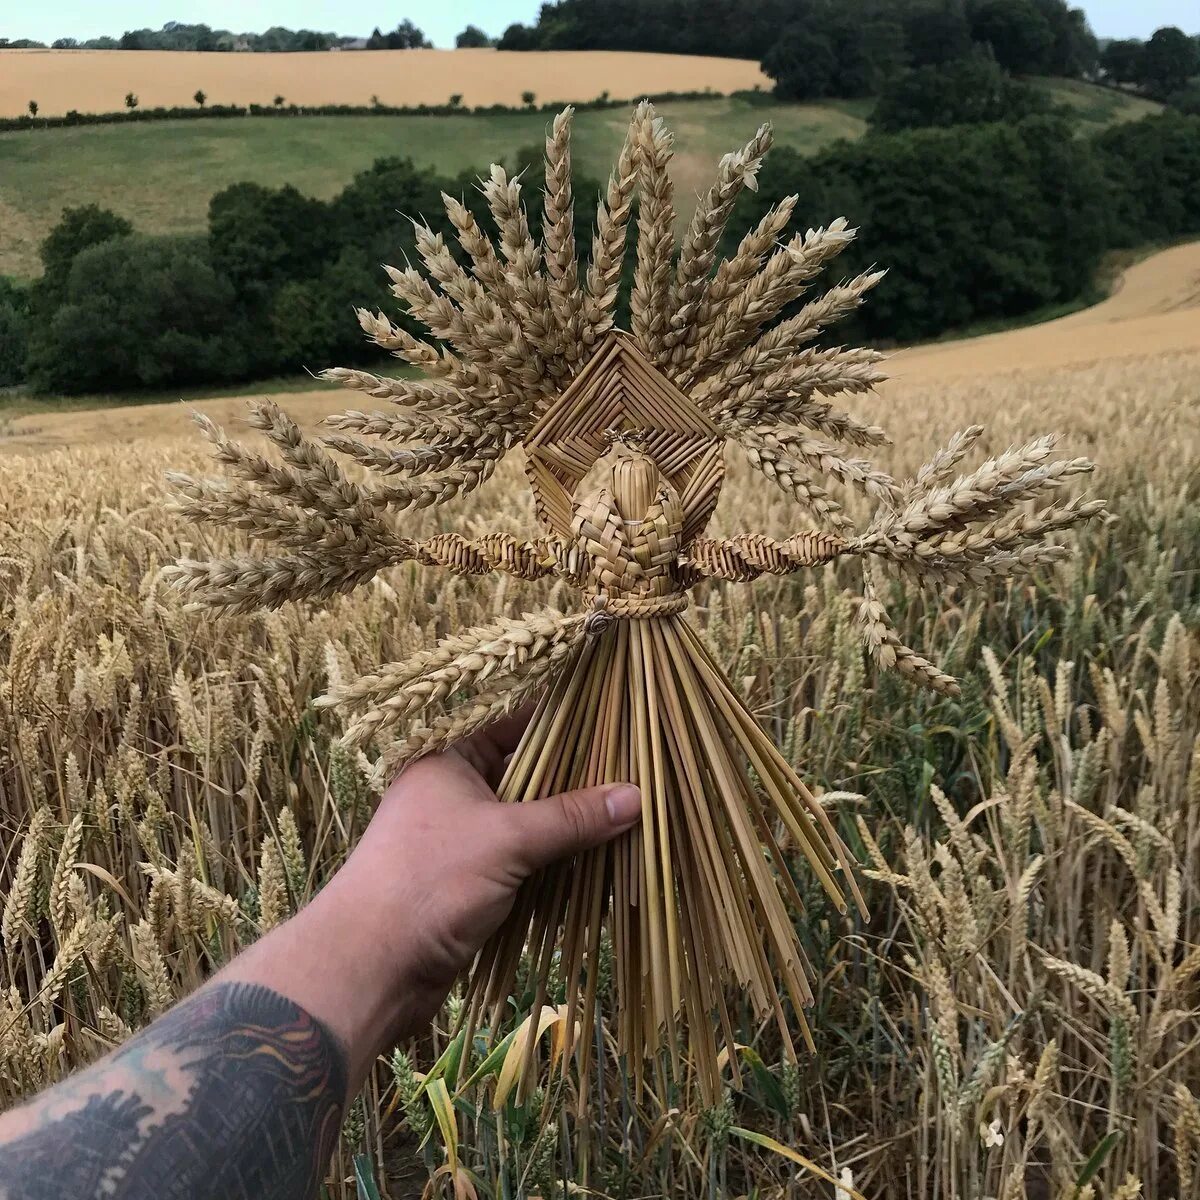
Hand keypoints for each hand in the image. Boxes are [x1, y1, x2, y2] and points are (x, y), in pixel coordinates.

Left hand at [287, 714, 640, 1077]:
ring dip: (572, 830)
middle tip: (636, 776)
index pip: (513, 725)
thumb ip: (572, 817)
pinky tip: (601, 869)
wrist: (370, 968)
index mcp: (449, 761)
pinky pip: (525, 865)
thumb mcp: (508, 838)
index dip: (562, 724)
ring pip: (530, 825)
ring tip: (631, 822)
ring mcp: (462, 843)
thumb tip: (635, 796)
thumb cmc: (430, 880)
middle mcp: (454, 795)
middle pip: (528, 778)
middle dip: (578, 784)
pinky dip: (557, 867)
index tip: (615, 722)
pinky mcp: (471, 886)